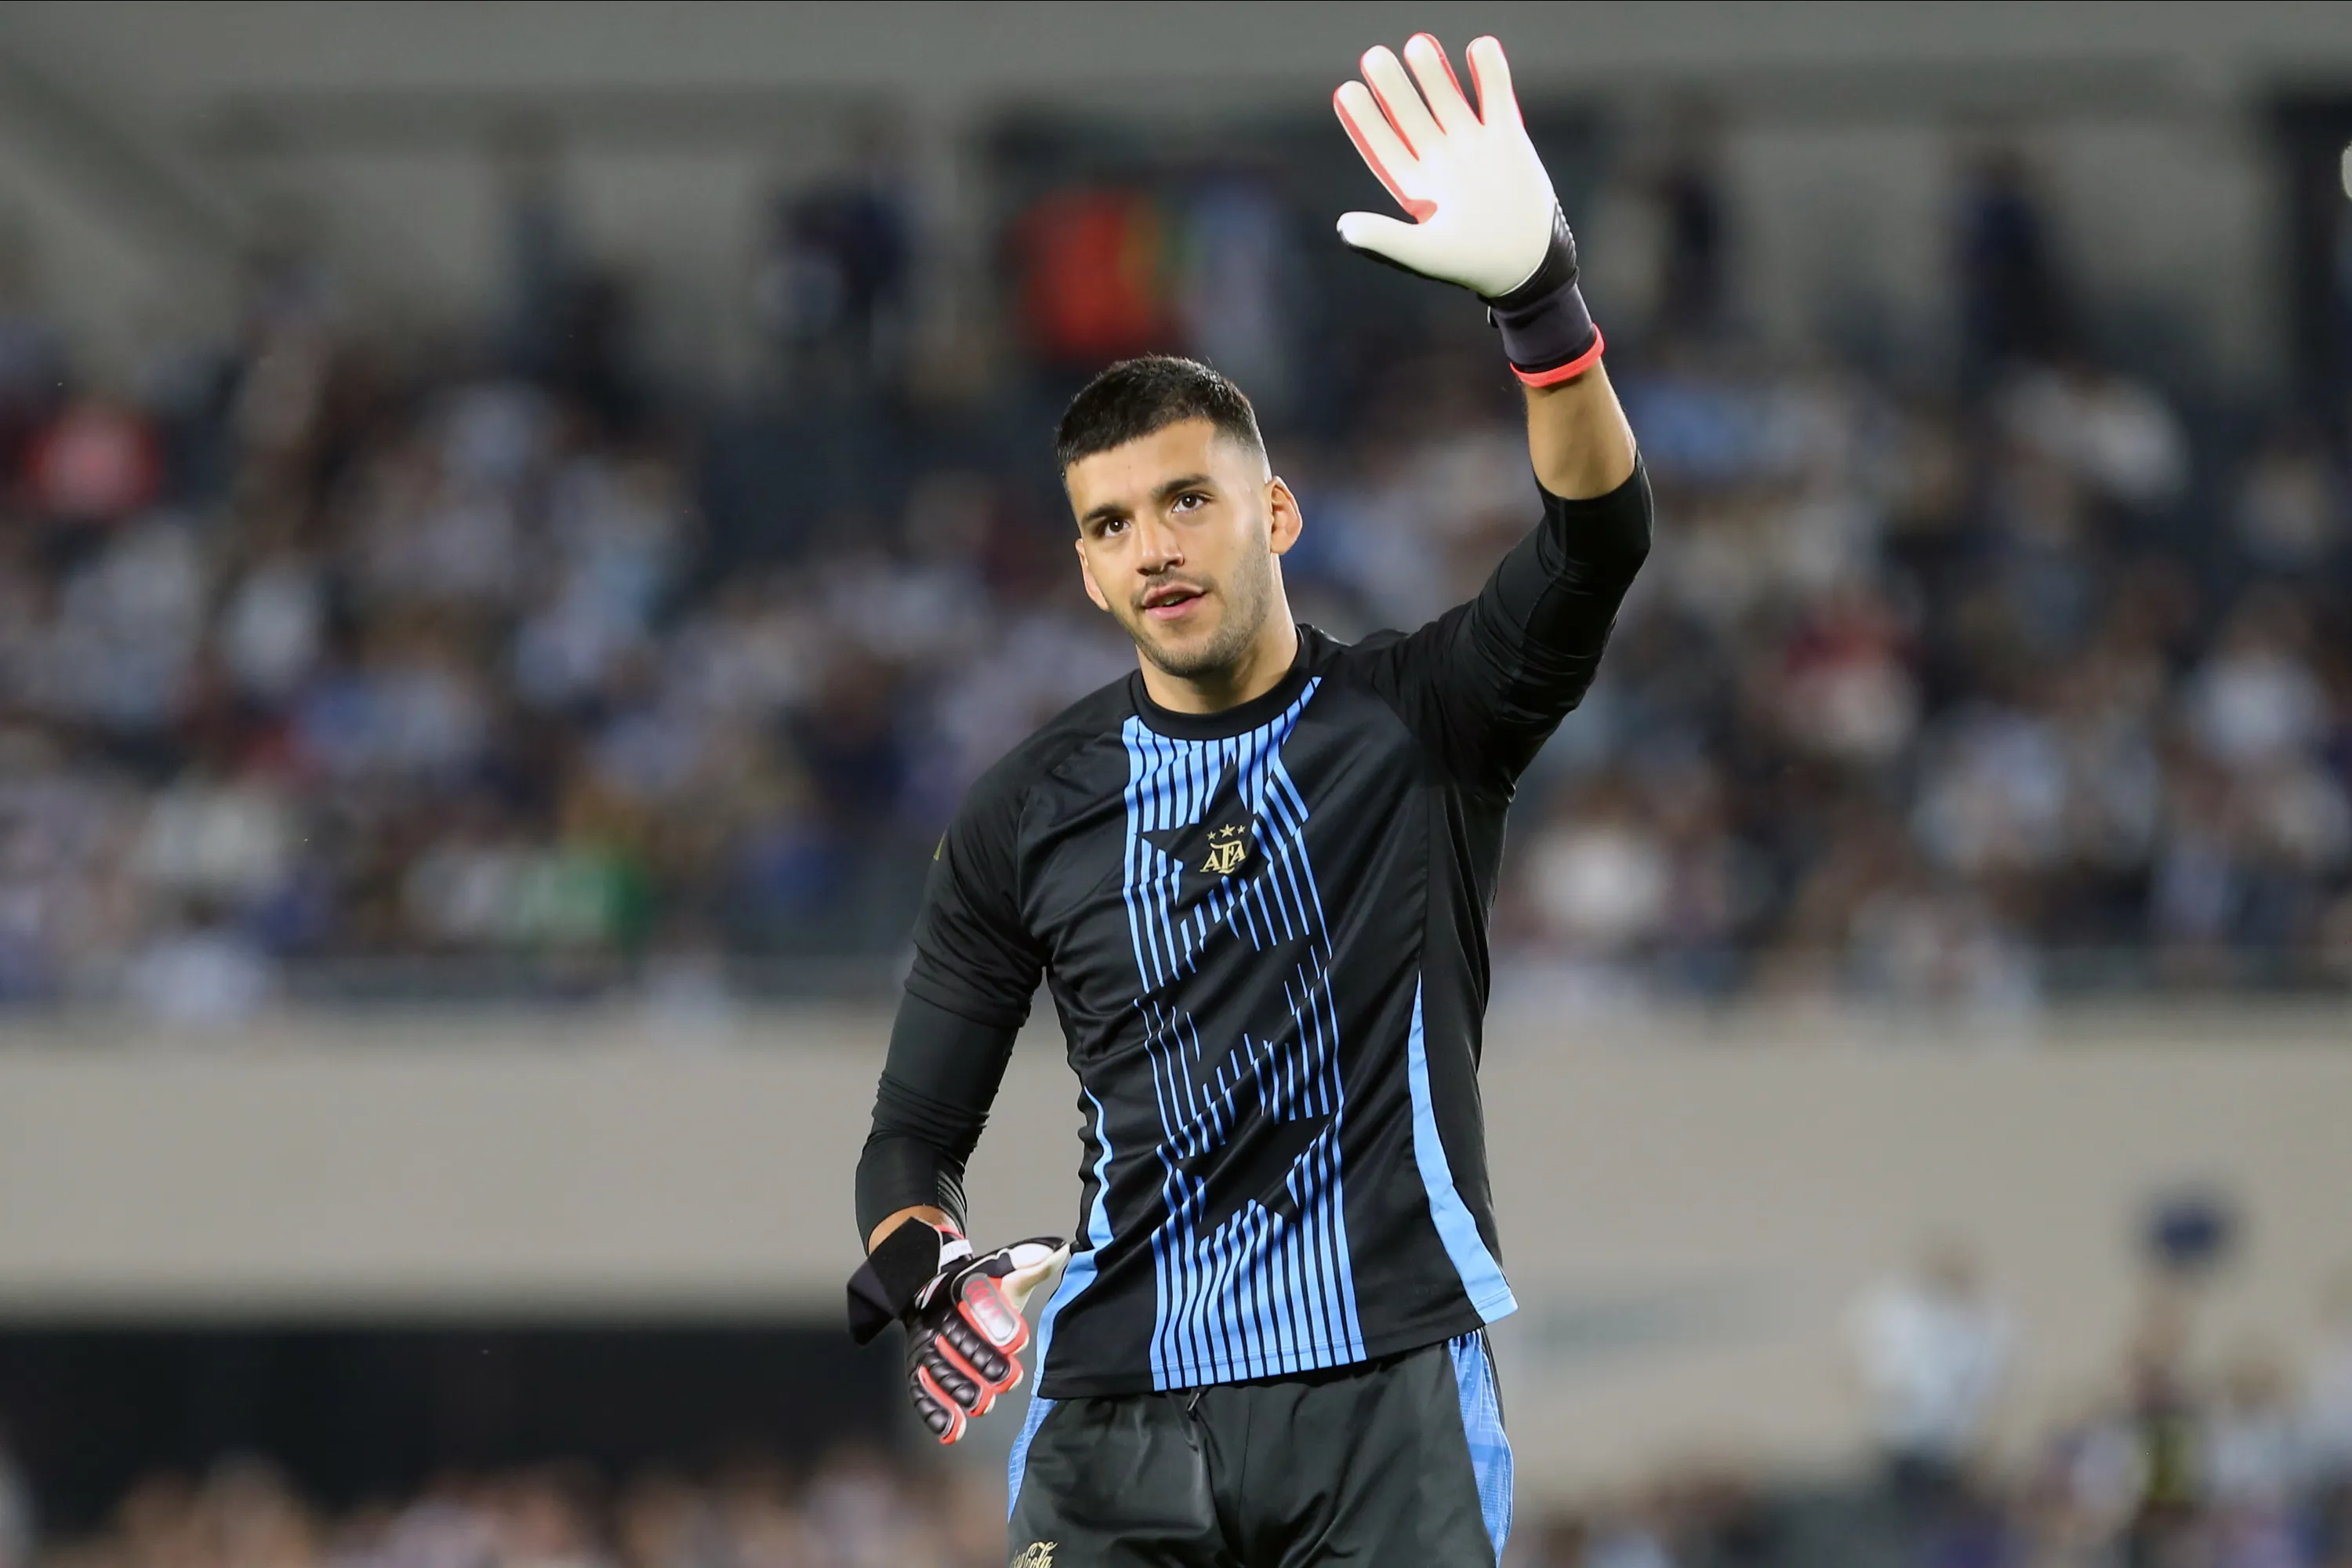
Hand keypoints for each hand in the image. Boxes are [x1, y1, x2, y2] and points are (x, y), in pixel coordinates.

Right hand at [846, 1220, 1069, 1443]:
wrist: (926, 1286)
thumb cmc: (975, 1284)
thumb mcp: (999, 1269)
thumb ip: (1028, 1262)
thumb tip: (1059, 1250)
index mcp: (960, 1291)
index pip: (977, 1304)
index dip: (997, 1321)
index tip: (1017, 1338)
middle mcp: (940, 1320)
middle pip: (959, 1342)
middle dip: (982, 1361)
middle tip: (1006, 1378)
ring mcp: (927, 1348)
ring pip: (940, 1370)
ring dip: (960, 1389)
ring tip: (982, 1404)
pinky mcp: (919, 1372)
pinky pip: (921, 1393)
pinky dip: (935, 1412)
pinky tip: (952, 1430)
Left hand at [1332, 34, 1558, 298]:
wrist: (1528, 265)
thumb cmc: (1471, 265)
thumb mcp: (1424, 254)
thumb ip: (1385, 239)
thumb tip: (1342, 228)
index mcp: (1416, 187)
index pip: (1383, 144)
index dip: (1365, 119)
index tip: (1346, 91)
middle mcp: (1440, 161)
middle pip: (1410, 115)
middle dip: (1393, 87)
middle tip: (1375, 57)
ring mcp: (1474, 146)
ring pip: (1448, 100)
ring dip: (1434, 73)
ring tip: (1417, 45)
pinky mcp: (1508, 138)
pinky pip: (1497, 96)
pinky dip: (1490, 72)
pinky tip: (1479, 47)